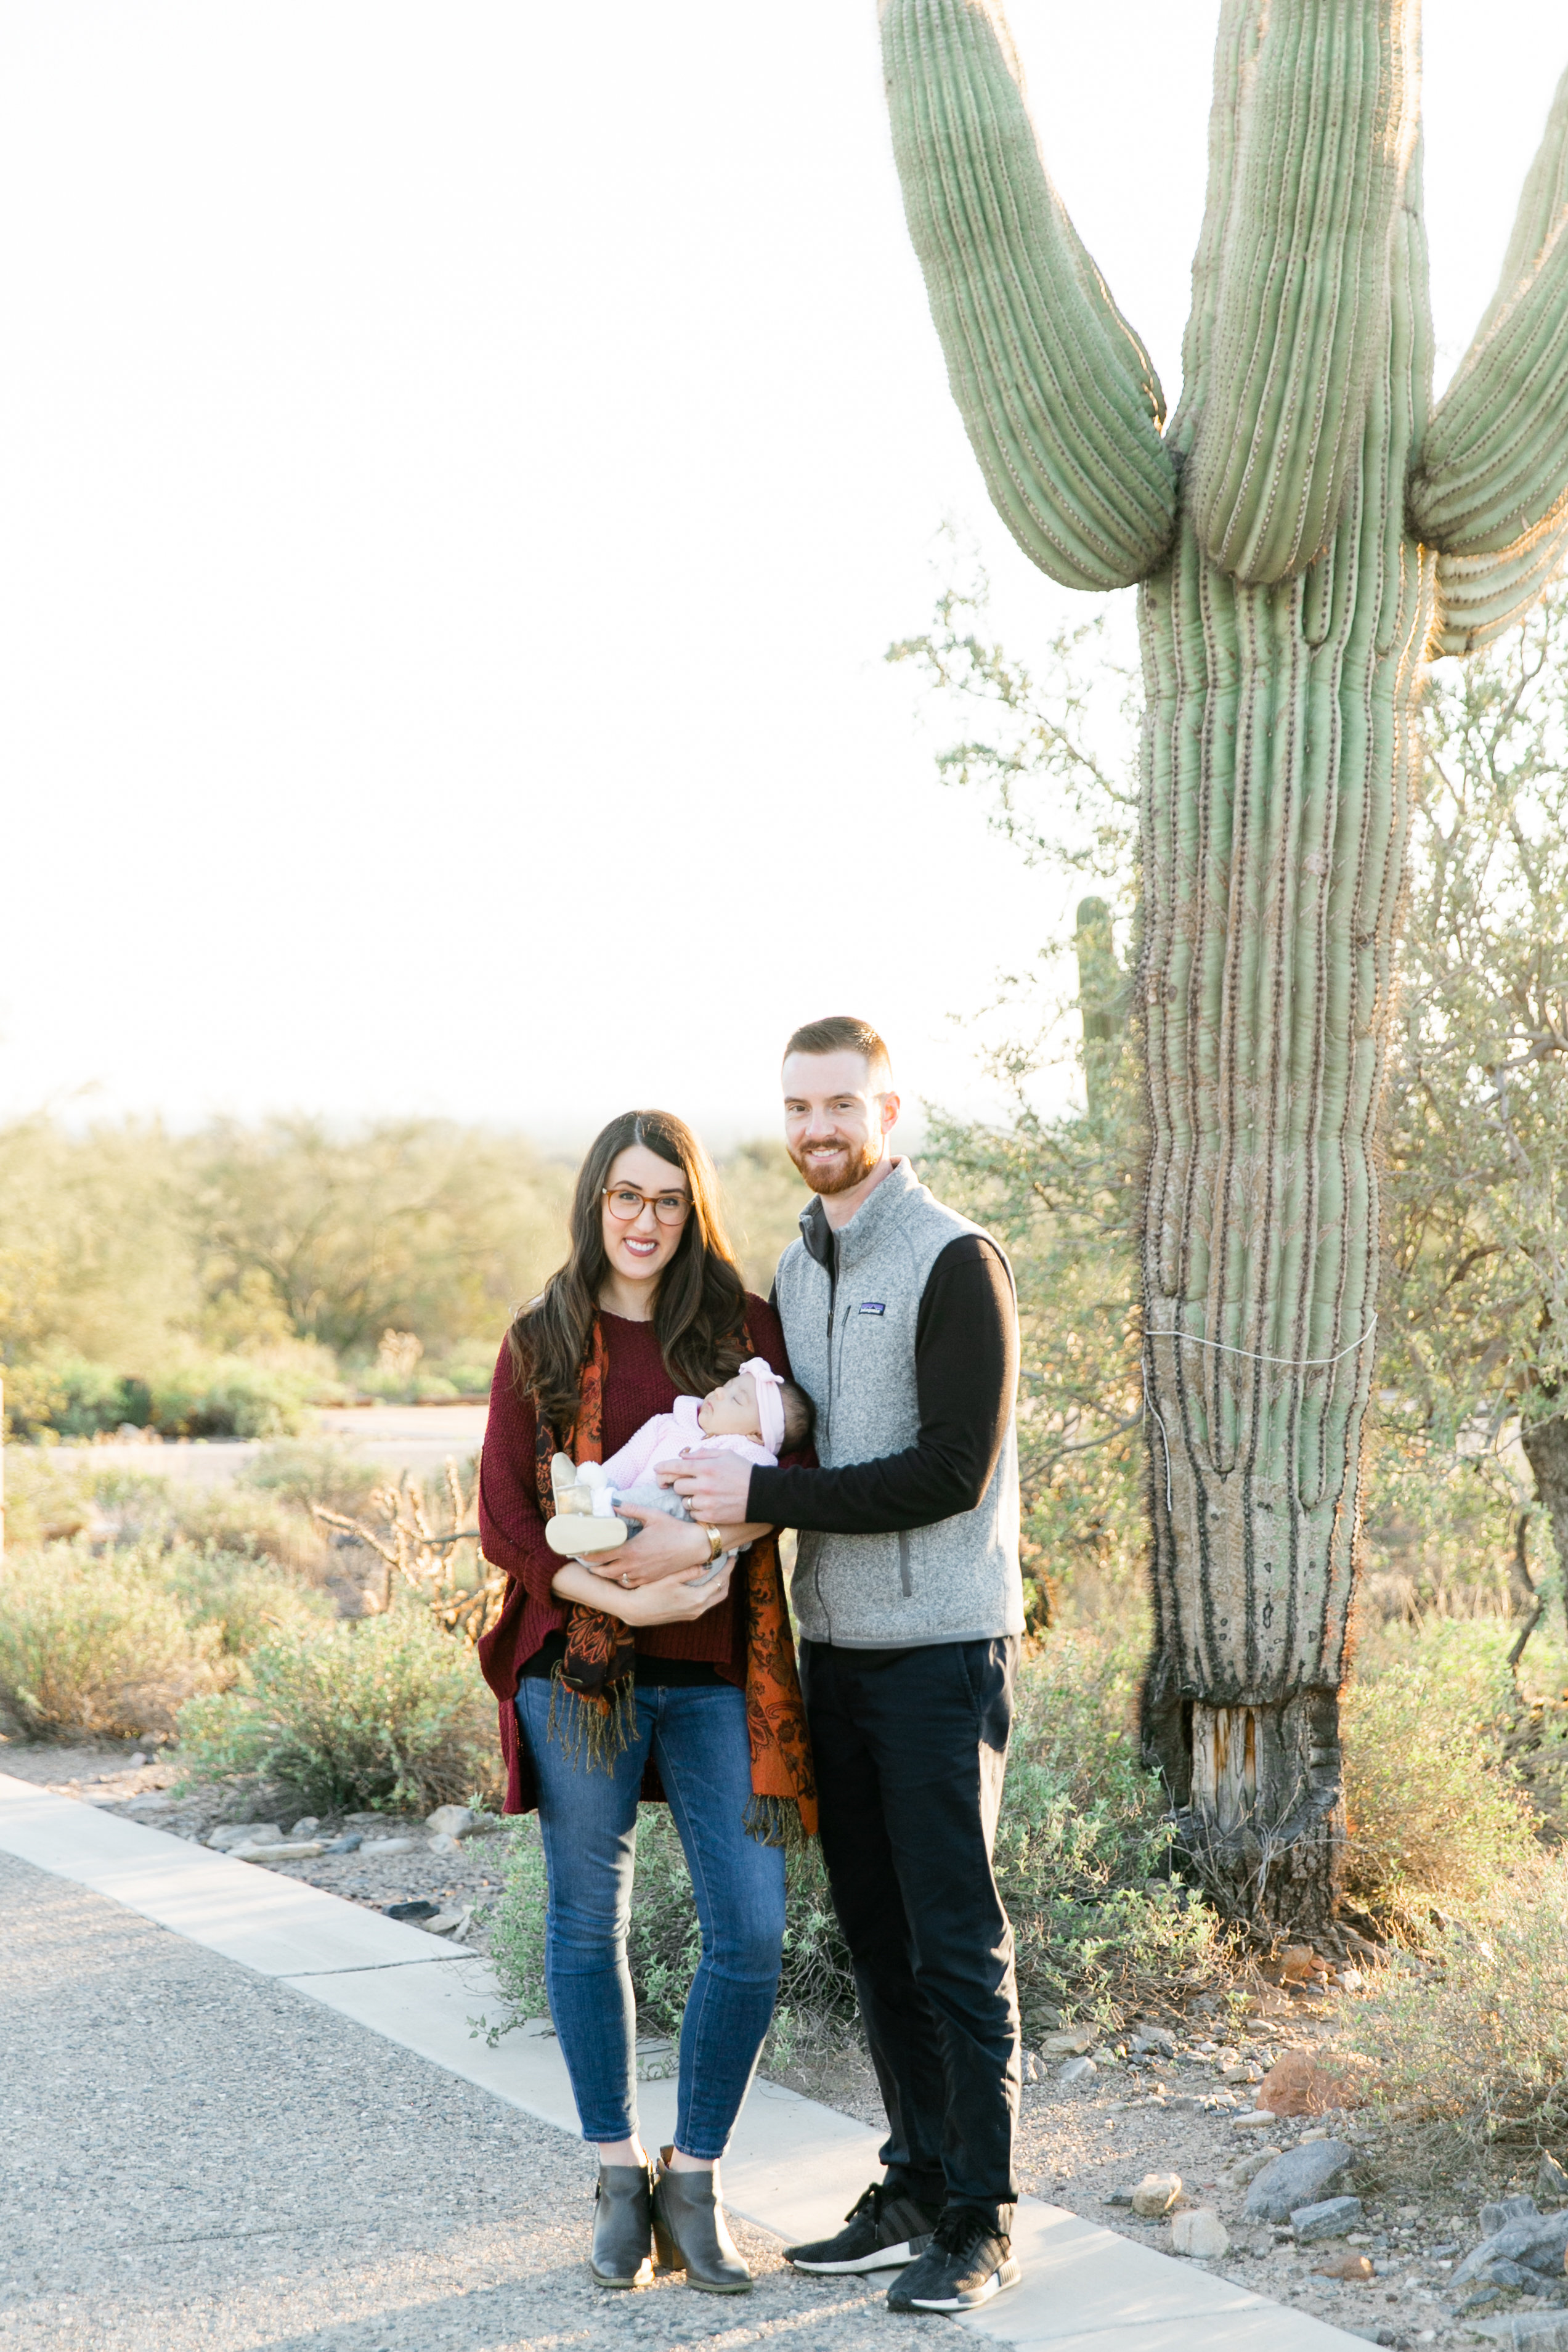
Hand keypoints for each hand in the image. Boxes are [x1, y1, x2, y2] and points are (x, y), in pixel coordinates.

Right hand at [551, 1555, 733, 1624]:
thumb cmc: (649, 1592)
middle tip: (728, 1563)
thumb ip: (690, 1571)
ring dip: (718, 1585)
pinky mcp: (685, 1615)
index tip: (733, 1557)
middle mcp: (698, 1609)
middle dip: (727, 1578)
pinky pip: (705, 1603)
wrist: (635, 1611)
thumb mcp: (670, 1578)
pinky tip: (703, 1582)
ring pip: (714, 1599)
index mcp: (697, 1599)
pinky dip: (709, 1591)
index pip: (720, 1582)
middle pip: (721, 1593)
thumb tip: (707, 1565)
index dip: (728, 1569)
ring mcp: (692, 1614)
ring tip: (718, 1570)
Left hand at [582, 1508, 708, 1587]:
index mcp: (631, 1550)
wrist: (695, 1546)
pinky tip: (619, 1573)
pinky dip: (620, 1580)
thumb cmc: (674, 1529)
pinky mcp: (650, 1579)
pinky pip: (629, 1583)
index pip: (601, 1555)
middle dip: (592, 1567)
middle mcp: (634, 1565)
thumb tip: (613, 1502)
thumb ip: (631, 1508)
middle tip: (585, 1560)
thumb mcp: (652, 1515)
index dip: (587, 1554)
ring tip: (599, 1567)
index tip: (579, 1550)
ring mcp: (642, 1575)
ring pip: (616, 1579)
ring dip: (605, 1574)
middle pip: (604, 1571)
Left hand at [658, 1452, 753, 1523]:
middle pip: (677, 1486)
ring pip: (684, 1502)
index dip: (663, 1467)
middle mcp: (703, 1484)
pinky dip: (698, 1510)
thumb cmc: (744, 1471)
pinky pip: (693, 1514)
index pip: (676, 1466)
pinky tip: (709, 1505)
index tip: (657, 1469)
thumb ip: (702, 1454)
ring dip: (689, 1498)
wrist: (762, 1494)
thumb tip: (683, 1456)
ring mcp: (706, 1501)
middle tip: (690, 1484)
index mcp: (706, 1467)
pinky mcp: (710, 1515)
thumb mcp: (725, 1455)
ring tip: (704, 1495)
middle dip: (681, 1484)